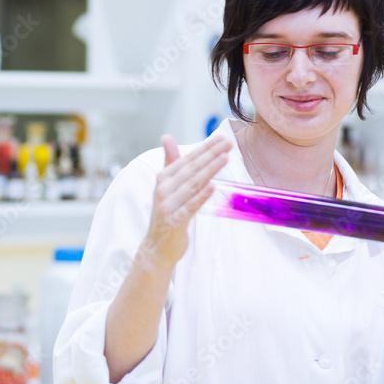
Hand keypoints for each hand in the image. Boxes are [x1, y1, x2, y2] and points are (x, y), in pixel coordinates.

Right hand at [141, 134, 230, 267]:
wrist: (156, 246)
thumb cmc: (166, 214)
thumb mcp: (166, 187)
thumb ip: (169, 162)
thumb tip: (167, 137)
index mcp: (163, 179)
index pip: (186, 159)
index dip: (204, 148)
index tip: (221, 138)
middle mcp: (163, 190)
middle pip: (191, 169)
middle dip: (210, 154)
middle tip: (227, 143)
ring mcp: (167, 206)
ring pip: (192, 184)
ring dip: (209, 170)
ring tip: (225, 158)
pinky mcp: (174, 221)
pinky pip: (190, 206)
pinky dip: (201, 195)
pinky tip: (213, 186)